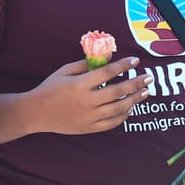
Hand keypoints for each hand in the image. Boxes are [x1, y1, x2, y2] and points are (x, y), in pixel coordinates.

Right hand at [26, 57, 153, 134]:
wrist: (36, 113)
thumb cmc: (50, 88)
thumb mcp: (64, 71)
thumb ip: (85, 64)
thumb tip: (106, 57)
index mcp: (80, 84)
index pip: (108, 73)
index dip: (124, 66)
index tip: (135, 61)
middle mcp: (87, 101)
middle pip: (118, 91)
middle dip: (136, 83)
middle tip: (149, 78)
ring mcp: (89, 116)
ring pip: (118, 108)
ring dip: (134, 99)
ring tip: (145, 92)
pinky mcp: (89, 128)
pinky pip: (111, 122)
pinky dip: (123, 115)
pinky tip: (130, 108)